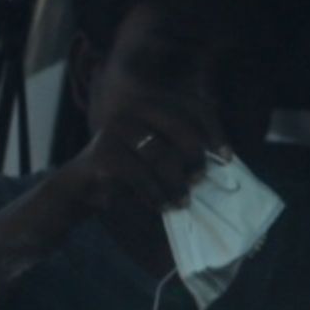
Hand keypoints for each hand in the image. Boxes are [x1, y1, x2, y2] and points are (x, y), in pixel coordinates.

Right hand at [66, 83, 223, 222]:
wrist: (83, 187)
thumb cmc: (130, 171)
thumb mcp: (157, 154)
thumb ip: (182, 146)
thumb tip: (222, 155)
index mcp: (149, 104)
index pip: (191, 107)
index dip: (213, 130)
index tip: (227, 157)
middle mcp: (132, 109)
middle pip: (179, 129)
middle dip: (195, 157)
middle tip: (199, 180)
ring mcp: (116, 128)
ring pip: (161, 155)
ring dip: (176, 183)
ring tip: (182, 201)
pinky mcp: (105, 152)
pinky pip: (141, 175)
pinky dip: (155, 194)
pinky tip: (161, 205)